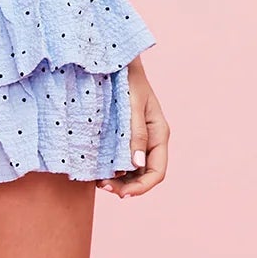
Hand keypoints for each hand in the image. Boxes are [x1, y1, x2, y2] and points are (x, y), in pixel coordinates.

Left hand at [98, 56, 167, 197]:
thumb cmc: (127, 80)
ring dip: (117, 180)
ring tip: (98, 181)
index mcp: (159, 134)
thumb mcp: (132, 106)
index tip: (122, 194)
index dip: (142, 187)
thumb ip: (135, 134)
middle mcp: (150, 141)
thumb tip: (136, 165)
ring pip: (132, 171)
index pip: (157, 172)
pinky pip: (121, 160)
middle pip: (144, 175)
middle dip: (126, 187)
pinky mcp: (124, 137)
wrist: (116, 63)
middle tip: (102, 186)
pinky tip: (97, 170)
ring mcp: (138, 140)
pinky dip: (111, 169)